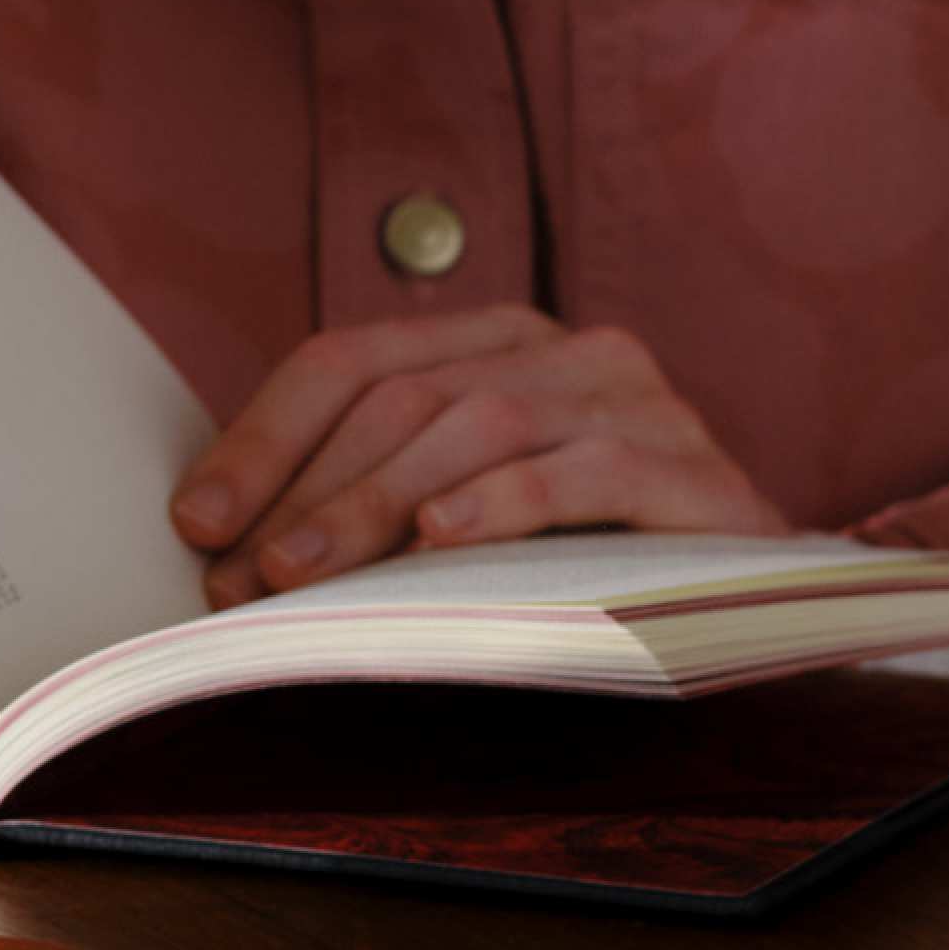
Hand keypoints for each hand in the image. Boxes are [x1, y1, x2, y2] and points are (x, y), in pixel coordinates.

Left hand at [169, 311, 788, 607]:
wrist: (755, 608)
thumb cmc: (579, 564)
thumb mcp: (457, 516)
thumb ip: (367, 497)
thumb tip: (216, 542)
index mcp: (492, 341)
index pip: (348, 360)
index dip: (259, 437)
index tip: (193, 520)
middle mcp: (564, 350)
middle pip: (402, 395)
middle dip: (304, 488)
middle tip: (237, 574)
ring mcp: (638, 398)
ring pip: (479, 424)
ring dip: (375, 503)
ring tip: (303, 573)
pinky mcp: (696, 467)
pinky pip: (585, 467)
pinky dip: (503, 501)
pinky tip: (439, 541)